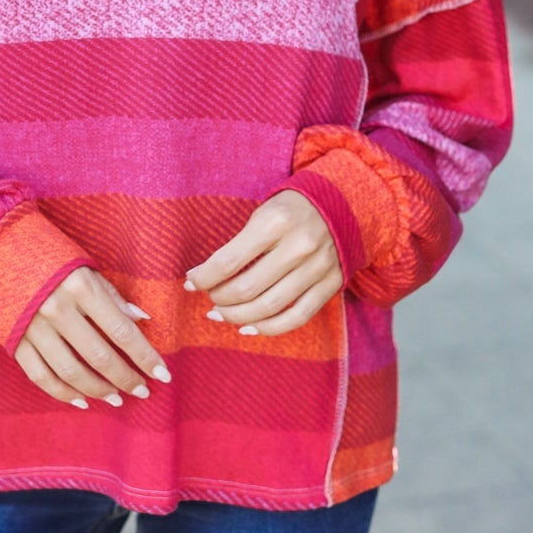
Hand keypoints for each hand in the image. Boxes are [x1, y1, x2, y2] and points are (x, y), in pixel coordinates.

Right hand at [14, 266, 171, 408]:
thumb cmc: (50, 259)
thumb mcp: (85, 269)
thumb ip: (113, 297)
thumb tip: (142, 320)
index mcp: (80, 288)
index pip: (121, 331)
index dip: (145, 356)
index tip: (163, 374)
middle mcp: (57, 310)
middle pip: (99, 355)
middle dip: (125, 377)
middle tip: (142, 391)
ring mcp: (33, 328)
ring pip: (71, 371)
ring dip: (98, 389)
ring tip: (116, 399)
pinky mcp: (14, 341)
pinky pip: (41, 376)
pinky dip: (62, 393)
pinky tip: (82, 400)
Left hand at [184, 190, 343, 335]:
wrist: (342, 204)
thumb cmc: (290, 210)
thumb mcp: (262, 214)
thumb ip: (238, 244)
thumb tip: (205, 277)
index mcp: (275, 222)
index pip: (229, 260)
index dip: (204, 277)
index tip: (190, 281)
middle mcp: (298, 246)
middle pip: (247, 288)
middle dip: (219, 298)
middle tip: (208, 298)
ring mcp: (317, 267)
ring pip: (270, 307)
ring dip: (238, 316)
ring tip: (221, 314)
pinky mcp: (331, 284)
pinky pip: (298, 316)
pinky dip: (270, 328)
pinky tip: (249, 328)